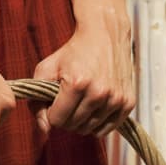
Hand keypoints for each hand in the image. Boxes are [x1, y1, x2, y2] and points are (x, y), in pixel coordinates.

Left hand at [34, 13, 135, 135]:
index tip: (55, 101)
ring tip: (81, 103)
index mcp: (77, 84)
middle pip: (74, 126)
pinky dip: (99, 123)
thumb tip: (44, 129)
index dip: (52, 113)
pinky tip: (94, 109)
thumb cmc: (73, 51)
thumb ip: (37, 101)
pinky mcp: (128, 102)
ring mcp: (116, 98)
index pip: (57, 120)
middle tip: (68, 102)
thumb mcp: (46, 69)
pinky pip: (109, 128)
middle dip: (66, 118)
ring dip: (82, 121)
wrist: (105, 34)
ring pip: (90, 130)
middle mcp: (99, 93)